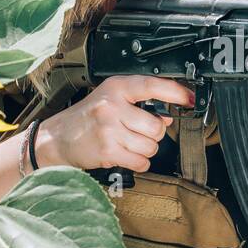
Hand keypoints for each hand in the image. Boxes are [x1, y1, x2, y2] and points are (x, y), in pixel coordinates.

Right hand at [37, 75, 192, 171]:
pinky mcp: (108, 150)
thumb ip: (140, 104)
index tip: (189, 99)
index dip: (176, 92)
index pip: (152, 85)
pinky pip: (141, 161)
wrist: (57, 138)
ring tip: (127, 143)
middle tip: (137, 133)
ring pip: (151, 146)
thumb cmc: (86, 118)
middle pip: (156, 126)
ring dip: (145, 149)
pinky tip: (125, 154)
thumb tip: (169, 116)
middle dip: (153, 134)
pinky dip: (138, 162)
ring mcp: (109, 128)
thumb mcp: (111, 100)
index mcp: (117, 88)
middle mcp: (113, 106)